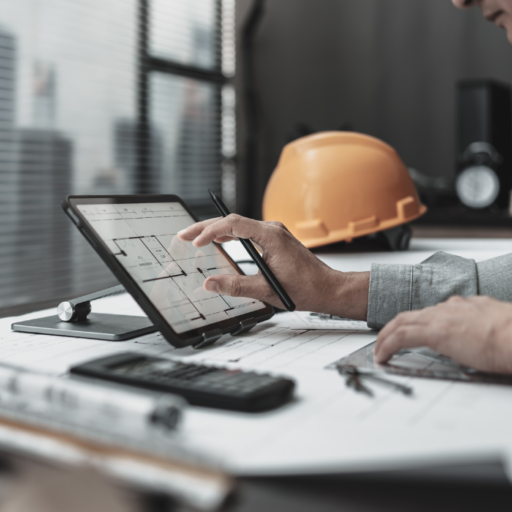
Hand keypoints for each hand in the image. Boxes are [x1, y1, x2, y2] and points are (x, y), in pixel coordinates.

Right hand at [177, 215, 369, 317]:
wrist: (328, 289)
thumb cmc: (305, 288)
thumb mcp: (265, 290)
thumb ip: (235, 286)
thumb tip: (210, 283)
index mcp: (271, 236)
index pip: (234, 224)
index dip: (211, 231)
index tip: (196, 243)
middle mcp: (272, 230)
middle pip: (232, 221)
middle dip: (206, 227)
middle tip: (184, 235)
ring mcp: (273, 233)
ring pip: (238, 225)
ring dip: (216, 230)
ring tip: (195, 237)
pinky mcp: (274, 240)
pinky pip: (246, 231)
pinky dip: (229, 235)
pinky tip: (218, 241)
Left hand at [373, 296, 511, 374]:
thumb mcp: (507, 333)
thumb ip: (495, 335)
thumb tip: (497, 347)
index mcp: (473, 306)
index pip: (439, 311)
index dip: (425, 321)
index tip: (420, 331)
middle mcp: (455, 307)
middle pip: (416, 314)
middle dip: (398, 326)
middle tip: (387, 339)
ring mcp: (444, 317)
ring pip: (403, 322)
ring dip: (387, 336)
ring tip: (379, 350)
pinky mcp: (436, 332)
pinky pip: (401, 336)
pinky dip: (387, 345)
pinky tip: (382, 356)